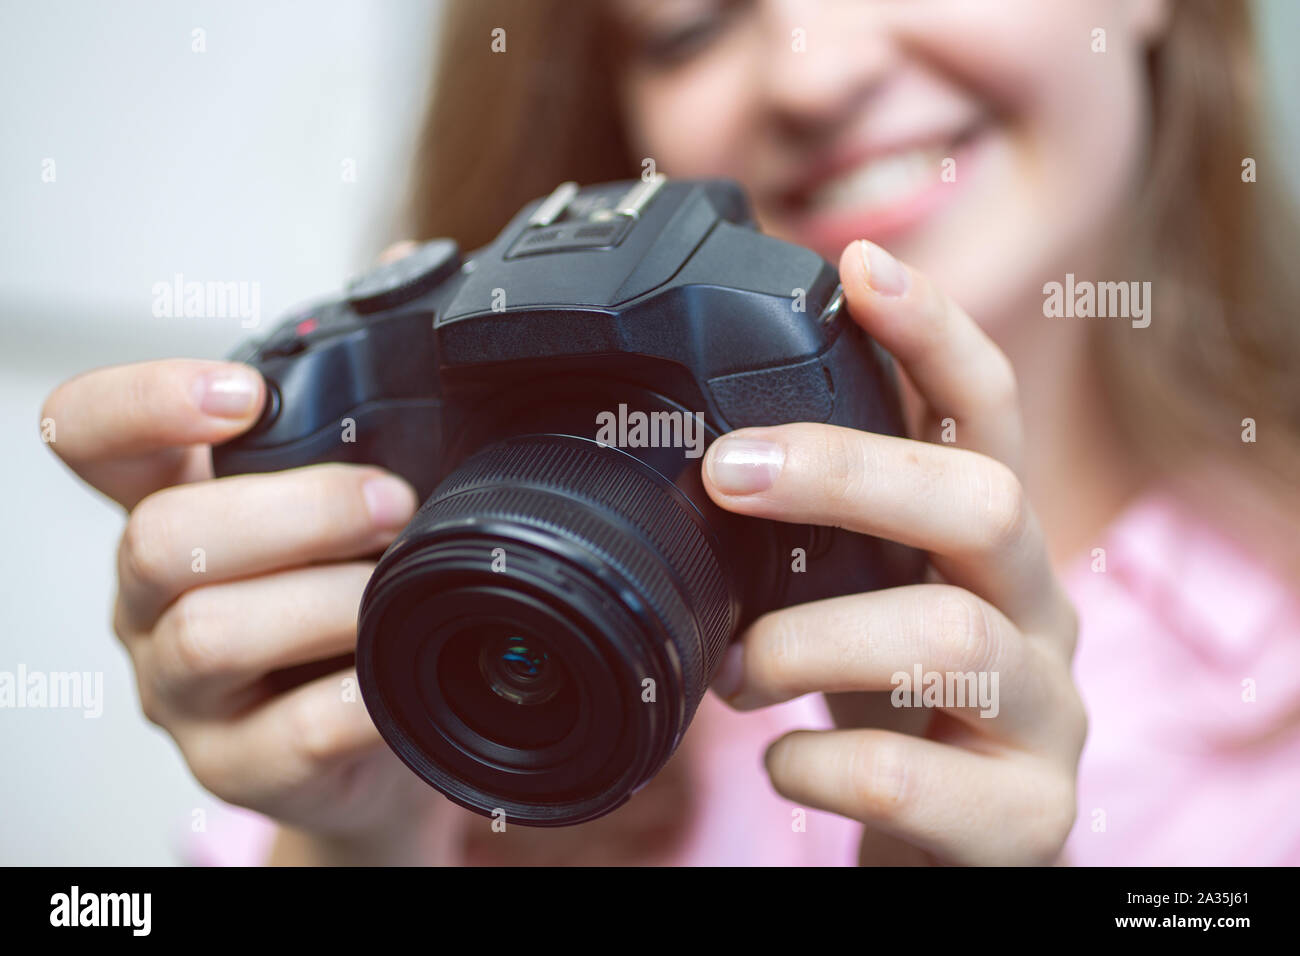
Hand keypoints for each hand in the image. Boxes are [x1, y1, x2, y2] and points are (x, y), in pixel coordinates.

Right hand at [41, 357, 455, 861]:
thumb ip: (365, 401)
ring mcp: (184, 688)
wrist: (379, 729)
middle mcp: (154, 596)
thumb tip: (407, 263)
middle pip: (159, 538)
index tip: (241, 391)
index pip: (92, 436)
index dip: (142, 403)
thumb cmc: (354, 594)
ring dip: (326, 601)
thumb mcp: (347, 496)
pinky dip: (359, 695)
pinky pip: (291, 731)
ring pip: (210, 633)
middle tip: (390, 501)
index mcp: (173, 503)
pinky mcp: (236, 766)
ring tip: (397, 588)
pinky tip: (402, 671)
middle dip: (293, 512)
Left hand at [703, 240, 1085, 865]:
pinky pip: (919, 779)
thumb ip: (814, 536)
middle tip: (727, 475)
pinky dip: (822, 764)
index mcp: (990, 544)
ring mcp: (1044, 714)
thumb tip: (693, 456)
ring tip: (733, 671)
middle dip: (848, 470)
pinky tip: (779, 763)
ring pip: (953, 638)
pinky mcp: (1022, 817)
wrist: (950, 848)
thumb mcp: (859, 599)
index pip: (986, 415)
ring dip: (810, 641)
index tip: (858, 264)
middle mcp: (1039, 609)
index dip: (934, 334)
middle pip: (983, 501)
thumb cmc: (889, 704)